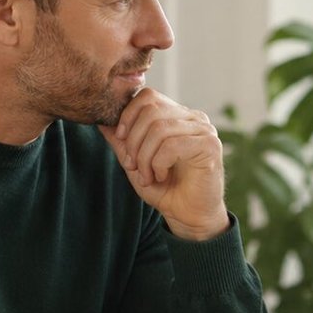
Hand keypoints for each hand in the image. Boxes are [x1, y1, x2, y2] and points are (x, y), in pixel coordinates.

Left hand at [100, 88, 227, 240]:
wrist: (189, 217)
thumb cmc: (165, 190)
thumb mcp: (135, 163)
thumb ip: (122, 142)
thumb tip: (102, 121)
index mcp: (178, 116)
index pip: (148, 96)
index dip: (128, 115)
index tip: (121, 140)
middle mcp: (193, 118)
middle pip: (151, 110)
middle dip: (134, 140)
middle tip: (132, 166)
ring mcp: (204, 130)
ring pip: (160, 129)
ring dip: (145, 157)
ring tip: (146, 175)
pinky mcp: (210, 146)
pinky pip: (172, 145)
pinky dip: (158, 163)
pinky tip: (161, 176)